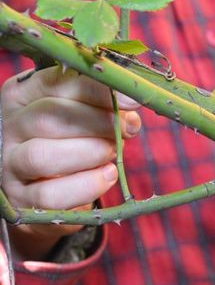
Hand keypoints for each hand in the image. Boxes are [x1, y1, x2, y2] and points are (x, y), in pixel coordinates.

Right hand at [0, 66, 140, 259]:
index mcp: (21, 95)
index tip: (132, 101)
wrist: (45, 187)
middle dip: (97, 122)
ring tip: (112, 153)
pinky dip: (86, 186)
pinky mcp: (20, 200)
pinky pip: (50, 196)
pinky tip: (106, 176)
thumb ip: (104, 106)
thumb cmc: (70, 140)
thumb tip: (131, 111)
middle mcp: (9, 127)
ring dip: (89, 153)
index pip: (56, 83)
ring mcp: (9, 165)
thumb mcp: (83, 114)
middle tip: (127, 129)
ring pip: (42, 156)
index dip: (98, 91)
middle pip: (48, 117)